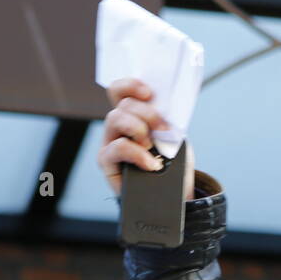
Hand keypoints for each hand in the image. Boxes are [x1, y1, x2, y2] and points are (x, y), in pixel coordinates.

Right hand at [98, 77, 194, 198]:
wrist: (171, 194)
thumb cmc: (172, 164)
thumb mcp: (173, 138)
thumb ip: (165, 121)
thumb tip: (167, 107)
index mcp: (132, 115)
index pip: (120, 91)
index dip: (130, 85)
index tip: (149, 93)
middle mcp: (117, 126)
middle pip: (123, 105)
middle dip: (147, 113)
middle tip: (164, 128)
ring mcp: (110, 142)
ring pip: (114, 118)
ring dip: (138, 128)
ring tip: (151, 145)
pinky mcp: (107, 161)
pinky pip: (117, 148)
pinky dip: (137, 154)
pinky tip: (151, 164)